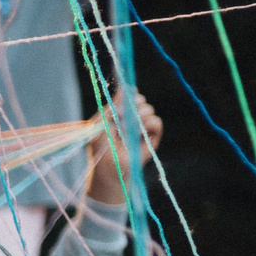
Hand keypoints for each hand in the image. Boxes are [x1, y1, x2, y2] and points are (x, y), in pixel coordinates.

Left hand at [85, 92, 162, 206]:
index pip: (129, 94)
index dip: (127, 95)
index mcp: (118, 112)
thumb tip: (126, 88)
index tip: (121, 103)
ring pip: (149, 108)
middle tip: (121, 119)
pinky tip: (139, 134)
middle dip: (132, 106)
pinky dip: (148, 125)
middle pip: (140, 99)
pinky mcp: (152, 136)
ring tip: (127, 130)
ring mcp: (142, 126)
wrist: (108, 168)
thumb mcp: (99, 124)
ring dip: (138, 117)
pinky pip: (156, 121)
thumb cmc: (100, 148)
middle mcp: (132, 117)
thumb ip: (111, 106)